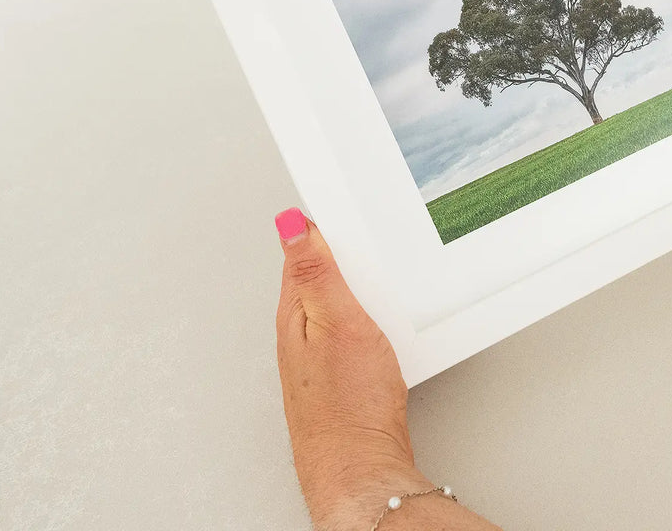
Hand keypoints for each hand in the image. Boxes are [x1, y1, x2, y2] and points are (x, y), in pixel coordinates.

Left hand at [274, 208, 430, 529]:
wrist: (360, 467)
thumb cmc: (349, 405)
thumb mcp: (337, 323)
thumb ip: (316, 273)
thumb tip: (291, 225)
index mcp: (294, 311)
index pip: (301, 252)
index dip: (323, 226)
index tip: (344, 203)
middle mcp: (301, 331)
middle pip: (319, 274)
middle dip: (342, 251)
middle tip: (367, 230)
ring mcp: (319, 353)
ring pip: (337, 300)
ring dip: (356, 282)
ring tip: (375, 264)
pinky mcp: (340, 371)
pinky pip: (350, 325)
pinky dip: (366, 310)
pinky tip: (380, 314)